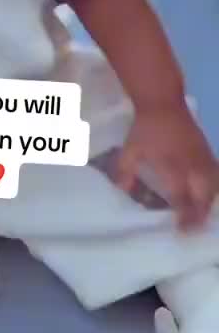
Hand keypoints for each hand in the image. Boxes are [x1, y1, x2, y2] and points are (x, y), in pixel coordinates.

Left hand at [117, 102, 218, 228]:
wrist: (163, 101)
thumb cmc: (145, 127)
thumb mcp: (130, 150)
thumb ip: (125, 172)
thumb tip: (123, 190)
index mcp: (172, 165)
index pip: (181, 197)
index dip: (183, 216)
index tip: (181, 231)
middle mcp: (191, 164)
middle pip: (202, 195)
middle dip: (199, 215)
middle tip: (193, 230)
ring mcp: (202, 157)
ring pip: (213, 186)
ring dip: (208, 203)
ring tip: (203, 218)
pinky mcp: (207, 150)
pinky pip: (216, 174)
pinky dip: (215, 187)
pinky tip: (210, 196)